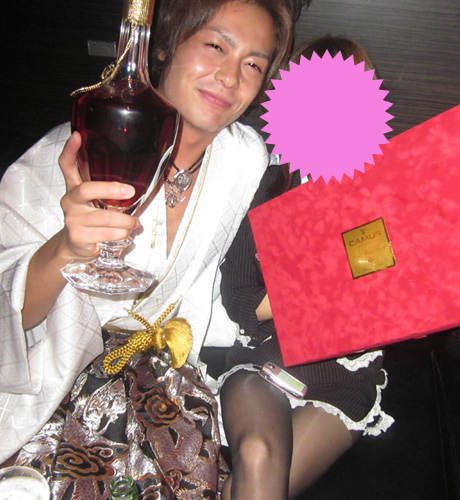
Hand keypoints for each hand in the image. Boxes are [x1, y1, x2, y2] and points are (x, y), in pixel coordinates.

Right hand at [58, 131, 139, 260]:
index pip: (67, 165)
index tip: (78, 136)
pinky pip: (106, 234)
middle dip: (109, 189)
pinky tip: (125, 233)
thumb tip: (137, 184)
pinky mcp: (78, 237)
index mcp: (74, 188)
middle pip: (86, 190)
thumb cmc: (91, 218)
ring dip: (125, 221)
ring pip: (105, 217)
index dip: (71, 150)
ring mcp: (72, 219)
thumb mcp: (95, 201)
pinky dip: (121, 234)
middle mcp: (70, 201)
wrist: (75, 245)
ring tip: (135, 222)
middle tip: (129, 191)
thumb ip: (107, 191)